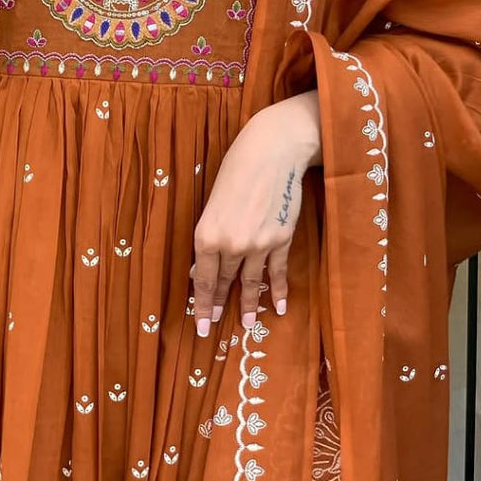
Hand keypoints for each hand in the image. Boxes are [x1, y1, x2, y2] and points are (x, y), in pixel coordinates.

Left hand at [191, 92, 320, 334]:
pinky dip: (279, 290)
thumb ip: (210, 235)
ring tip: (245, 324)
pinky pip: (277, 272)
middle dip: (219, 307)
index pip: (204, 279)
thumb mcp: (213, 202)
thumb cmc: (236, 169)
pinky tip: (280, 306)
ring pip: (251, 282)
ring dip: (248, 305)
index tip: (200, 325)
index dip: (202, 304)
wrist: (272, 152)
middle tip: (212, 329)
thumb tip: (204, 266)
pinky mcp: (281, 239)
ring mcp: (258, 244)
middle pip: (225, 282)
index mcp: (207, 233)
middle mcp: (231, 243)